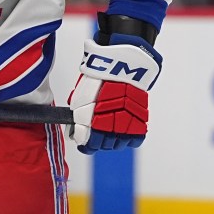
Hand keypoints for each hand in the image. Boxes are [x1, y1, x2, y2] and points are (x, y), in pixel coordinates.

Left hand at [68, 37, 161, 152]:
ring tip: (111, 128)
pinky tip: (124, 129)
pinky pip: (134, 140)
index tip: (84, 143)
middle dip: (98, 141)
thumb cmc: (99, 78)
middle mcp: (108, 128)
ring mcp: (125, 127)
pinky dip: (129, 138)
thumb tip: (73, 133)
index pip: (87, 145)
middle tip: (97, 131)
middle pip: (102, 146)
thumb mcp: (80, 97)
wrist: (121, 67)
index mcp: (90, 123)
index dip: (85, 145)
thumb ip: (77, 117)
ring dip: (113, 140)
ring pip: (118, 145)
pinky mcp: (140, 123)